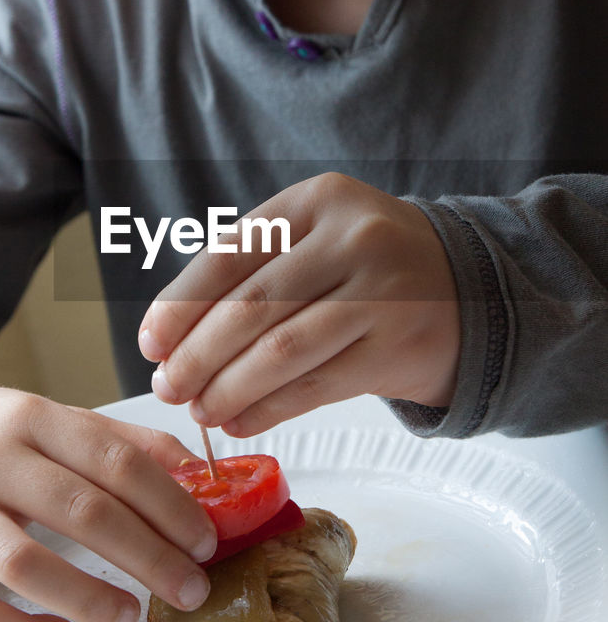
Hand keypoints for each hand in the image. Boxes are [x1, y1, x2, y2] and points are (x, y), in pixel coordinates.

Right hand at [0, 371, 215, 621]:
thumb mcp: (39, 415)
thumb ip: (114, 440)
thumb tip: (194, 472)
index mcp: (30, 417)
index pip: (116, 461)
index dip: (171, 504)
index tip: (205, 540)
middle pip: (85, 512)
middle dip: (151, 557)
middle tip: (192, 589)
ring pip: (27, 565)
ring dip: (91, 598)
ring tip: (131, 616)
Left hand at [138, 173, 460, 434]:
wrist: (470, 288)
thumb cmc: (365, 267)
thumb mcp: (314, 238)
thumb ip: (250, 272)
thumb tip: (169, 340)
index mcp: (316, 200)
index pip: (228, 255)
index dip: (180, 305)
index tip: (150, 344)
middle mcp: (352, 238)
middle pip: (251, 307)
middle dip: (197, 356)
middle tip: (169, 388)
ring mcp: (383, 292)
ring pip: (282, 352)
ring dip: (229, 389)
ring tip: (201, 410)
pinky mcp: (399, 346)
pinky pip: (318, 387)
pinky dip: (270, 409)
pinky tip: (242, 420)